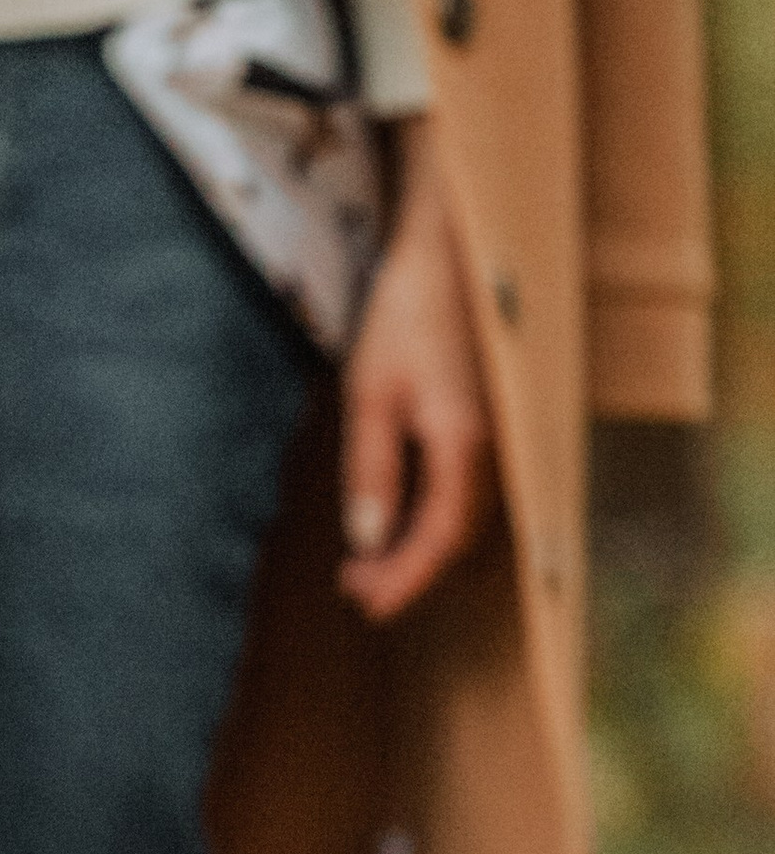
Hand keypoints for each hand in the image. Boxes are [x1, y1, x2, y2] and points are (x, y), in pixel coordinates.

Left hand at [339, 118, 494, 622]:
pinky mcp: (494, 423)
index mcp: (463, 443)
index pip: (439, 540)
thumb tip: (368, 540)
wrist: (456, 248)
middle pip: (457, 538)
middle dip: (407, 571)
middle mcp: (494, 447)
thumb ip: (371, 470)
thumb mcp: (372, 392)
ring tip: (368, 562)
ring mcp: (500, 436)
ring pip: (466, 517)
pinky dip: (434, 515)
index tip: (365, 604)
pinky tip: (400, 515)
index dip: (404, 581)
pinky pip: (469, 490)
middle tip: (354, 587)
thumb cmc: (408, 310)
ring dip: (419, 546)